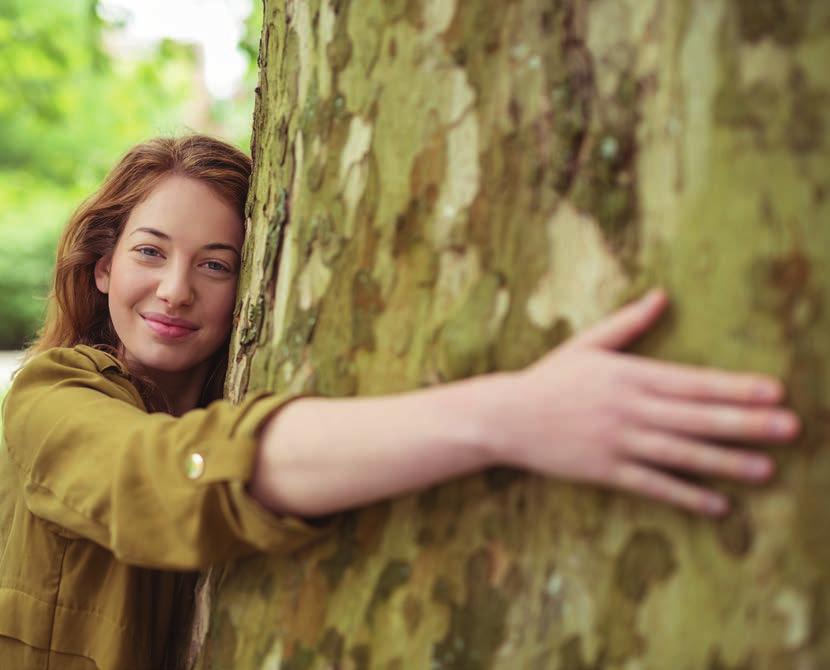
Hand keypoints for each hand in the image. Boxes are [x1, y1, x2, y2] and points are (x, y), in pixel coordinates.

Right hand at [486, 289, 799, 515]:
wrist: (507, 417)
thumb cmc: (549, 378)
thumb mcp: (587, 344)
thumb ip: (628, 323)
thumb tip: (663, 295)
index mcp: (628, 375)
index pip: (692, 381)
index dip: (734, 386)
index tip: (774, 390)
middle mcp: (629, 408)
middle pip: (696, 417)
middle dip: (746, 423)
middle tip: (791, 428)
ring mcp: (618, 442)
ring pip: (681, 453)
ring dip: (726, 462)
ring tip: (767, 469)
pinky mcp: (605, 471)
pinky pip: (653, 485)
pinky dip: (686, 496)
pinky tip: (718, 505)